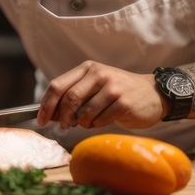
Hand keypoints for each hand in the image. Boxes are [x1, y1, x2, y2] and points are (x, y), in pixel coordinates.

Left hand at [37, 61, 164, 129]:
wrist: (152, 93)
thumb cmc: (118, 92)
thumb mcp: (95, 85)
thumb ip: (74, 95)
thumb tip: (50, 113)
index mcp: (87, 68)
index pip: (58, 85)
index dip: (46, 104)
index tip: (41, 119)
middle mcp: (99, 74)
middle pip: (69, 98)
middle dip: (63, 117)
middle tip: (64, 126)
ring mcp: (113, 88)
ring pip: (84, 112)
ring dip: (82, 123)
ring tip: (88, 122)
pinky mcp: (124, 103)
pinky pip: (100, 120)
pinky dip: (97, 125)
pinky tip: (103, 120)